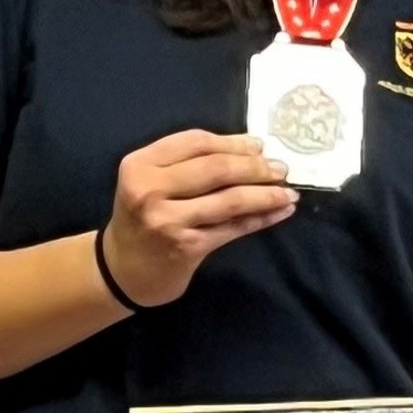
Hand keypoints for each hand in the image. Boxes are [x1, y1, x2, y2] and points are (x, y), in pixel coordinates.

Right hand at [99, 130, 298, 306]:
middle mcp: (149, 190)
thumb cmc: (143, 217)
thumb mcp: (151, 181)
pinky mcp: (187, 247)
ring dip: (267, 194)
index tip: (260, 145)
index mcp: (140, 165)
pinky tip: (281, 212)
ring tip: (289, 191)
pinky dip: (262, 218)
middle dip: (255, 166)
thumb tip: (251, 147)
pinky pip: (234, 227)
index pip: (196, 142)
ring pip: (230, 200)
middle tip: (281, 168)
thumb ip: (187, 162)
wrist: (123, 269)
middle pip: (216, 169)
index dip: (234, 142)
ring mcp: (168, 220)